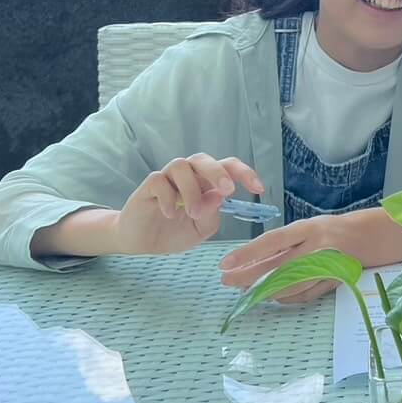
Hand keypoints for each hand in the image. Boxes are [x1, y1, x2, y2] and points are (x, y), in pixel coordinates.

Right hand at [115, 154, 263, 255]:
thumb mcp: (201, 229)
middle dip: (219, 172)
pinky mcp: (148, 185)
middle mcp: (189, 175)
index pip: (228, 167)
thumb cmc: (175, 232)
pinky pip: (159, 180)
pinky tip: (170, 214)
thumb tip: (220, 196)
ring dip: (192, 190)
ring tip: (193, 213)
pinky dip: (168, 197)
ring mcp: (167, 178)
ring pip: (181, 166)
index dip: (245, 173)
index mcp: (206, 182)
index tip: (259, 189)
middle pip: (204, 159)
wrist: (142, 243)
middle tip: (227, 191)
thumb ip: (212, 215)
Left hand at [218, 208, 401, 302]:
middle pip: (277, 267)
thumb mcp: (311, 228)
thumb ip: (287, 243)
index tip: (225, 264)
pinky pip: (304, 294)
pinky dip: (287, 298)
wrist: (376, 237)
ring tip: (247, 291)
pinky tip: (273, 296)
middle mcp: (317, 247)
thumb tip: (253, 261)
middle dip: (249, 277)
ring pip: (289, 285)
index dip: (247, 254)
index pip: (271, 242)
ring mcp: (326, 267)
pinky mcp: (333, 282)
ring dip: (265, 290)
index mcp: (309, 228)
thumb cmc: (338, 229)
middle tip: (227, 282)